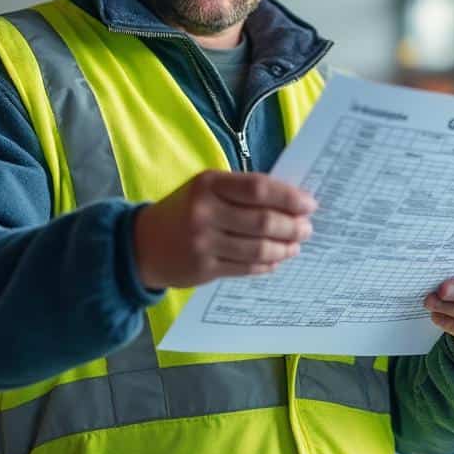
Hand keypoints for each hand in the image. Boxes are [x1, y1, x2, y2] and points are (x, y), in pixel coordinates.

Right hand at [133, 170, 315, 289]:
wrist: (143, 244)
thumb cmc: (184, 210)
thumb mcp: (206, 189)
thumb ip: (242, 192)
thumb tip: (291, 202)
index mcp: (209, 184)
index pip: (259, 188)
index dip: (289, 197)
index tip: (310, 204)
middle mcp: (205, 212)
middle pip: (263, 221)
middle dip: (293, 226)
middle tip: (307, 228)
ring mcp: (204, 243)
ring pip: (258, 248)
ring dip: (285, 248)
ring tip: (295, 245)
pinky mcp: (204, 269)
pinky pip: (247, 267)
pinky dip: (267, 264)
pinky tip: (276, 260)